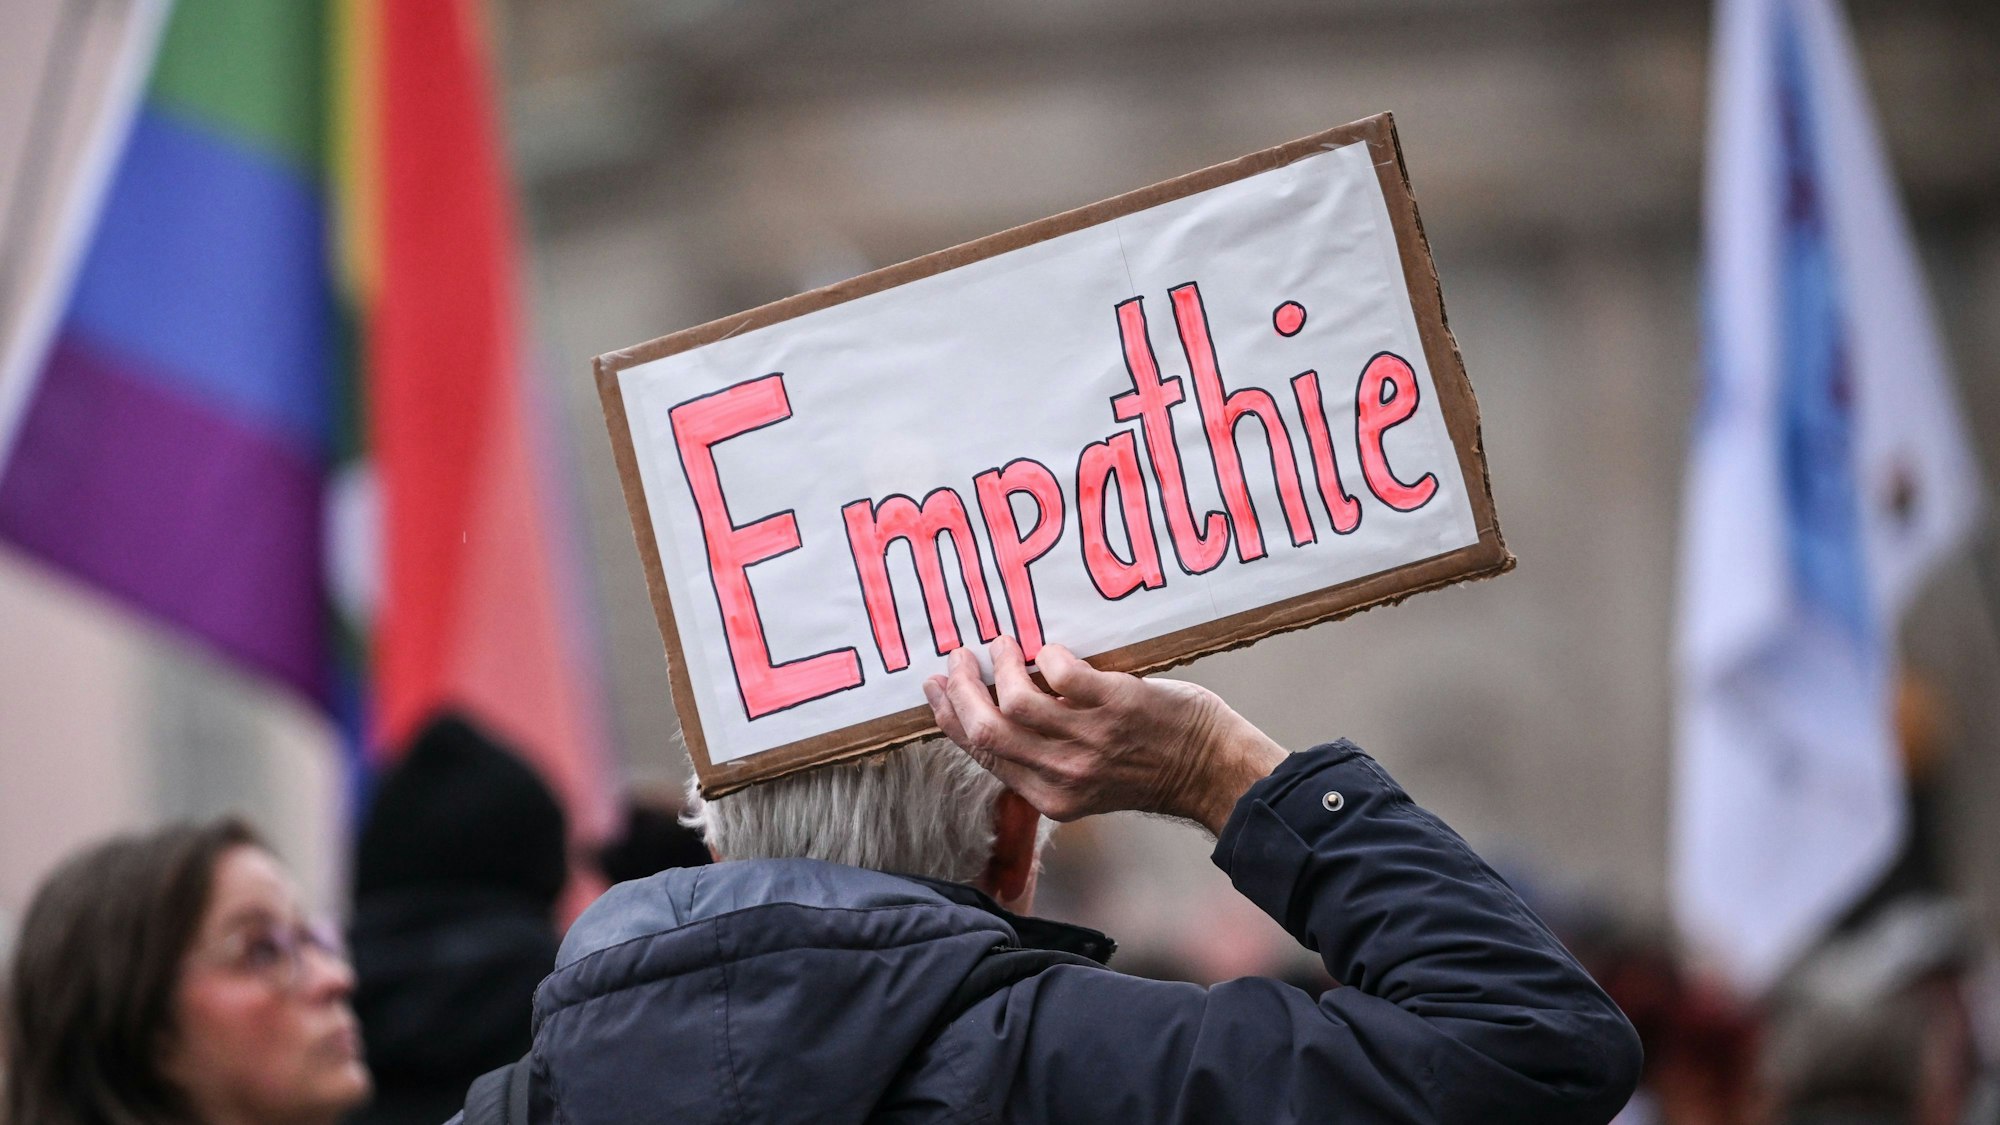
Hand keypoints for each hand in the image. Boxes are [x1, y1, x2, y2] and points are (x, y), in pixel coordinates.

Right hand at [922, 637, 1287, 834]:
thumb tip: (994, 712)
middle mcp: (1063, 774)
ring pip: (1016, 700)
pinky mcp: (1115, 706)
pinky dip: (1048, 656)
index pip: (980, 754)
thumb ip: (1041, 757)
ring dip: (1002, 664)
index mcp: (1048, 797)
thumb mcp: (1082, 782)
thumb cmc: (1146, 768)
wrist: (1209, 767)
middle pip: (986, 729)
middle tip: (960, 658)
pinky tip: (1050, 650)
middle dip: (963, 688)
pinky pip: (1061, 673)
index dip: (949, 718)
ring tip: (1005, 644)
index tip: (935, 688)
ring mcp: (1089, 740)